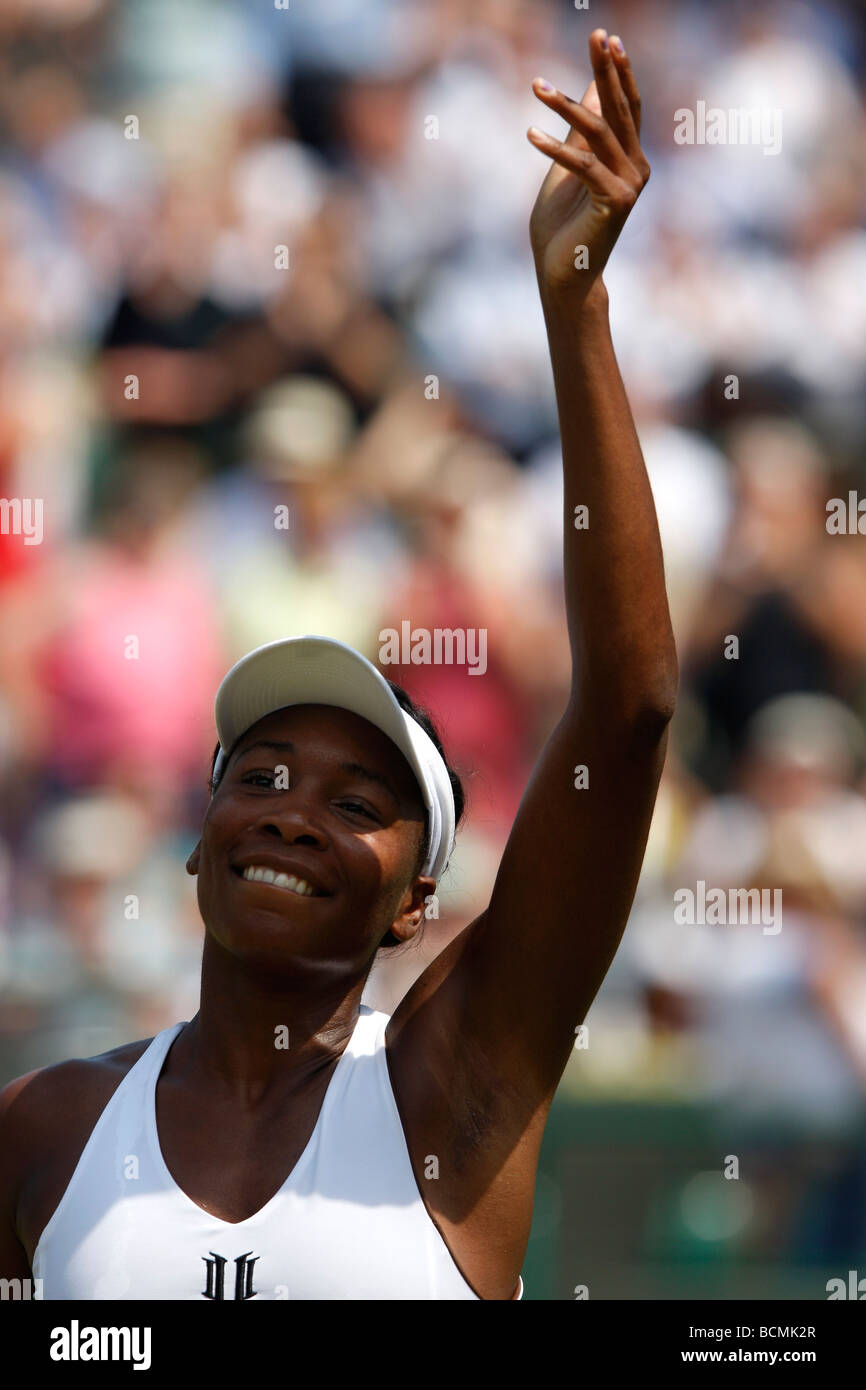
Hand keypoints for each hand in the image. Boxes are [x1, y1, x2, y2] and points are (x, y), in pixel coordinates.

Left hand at [528, 29, 648, 298]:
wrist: (563, 275)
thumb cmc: (562, 226)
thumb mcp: (567, 167)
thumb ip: (580, 131)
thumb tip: (592, 89)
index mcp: (629, 157)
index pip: (624, 105)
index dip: (616, 71)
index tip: (603, 37)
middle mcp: (637, 167)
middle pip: (619, 109)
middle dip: (605, 70)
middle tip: (594, 34)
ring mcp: (630, 185)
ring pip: (597, 132)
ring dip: (564, 105)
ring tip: (536, 85)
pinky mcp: (616, 202)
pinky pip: (583, 165)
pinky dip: (555, 148)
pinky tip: (530, 133)